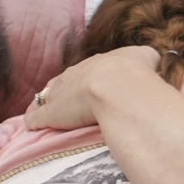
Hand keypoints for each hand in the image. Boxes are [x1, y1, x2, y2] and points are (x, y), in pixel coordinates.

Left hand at [24, 46, 159, 130]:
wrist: (119, 86)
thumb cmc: (136, 73)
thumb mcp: (146, 57)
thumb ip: (146, 58)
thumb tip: (152, 60)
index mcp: (96, 64)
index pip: (87, 71)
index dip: (88, 80)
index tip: (90, 88)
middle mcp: (74, 75)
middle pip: (63, 81)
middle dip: (65, 90)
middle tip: (68, 101)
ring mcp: (59, 93)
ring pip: (45, 96)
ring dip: (44, 103)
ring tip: (44, 112)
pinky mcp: (50, 114)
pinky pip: (35, 117)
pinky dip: (34, 121)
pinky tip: (31, 126)